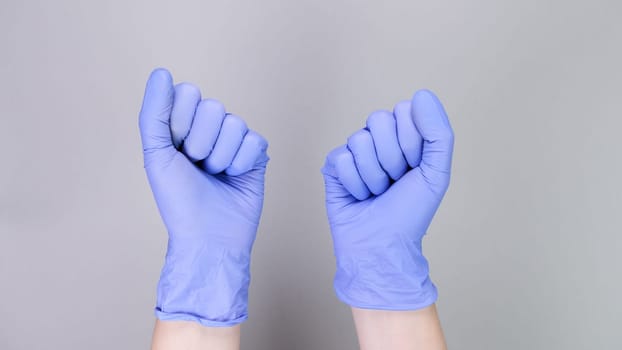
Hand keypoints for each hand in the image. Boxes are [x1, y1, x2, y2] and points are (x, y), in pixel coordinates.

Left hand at [139, 68, 268, 325]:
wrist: (208, 237)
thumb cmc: (178, 200)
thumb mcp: (156, 154)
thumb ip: (154, 112)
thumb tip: (161, 72)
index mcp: (184, 124)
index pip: (189, 94)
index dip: (181, 124)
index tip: (176, 151)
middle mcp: (210, 128)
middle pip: (214, 107)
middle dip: (202, 144)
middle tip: (197, 167)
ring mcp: (235, 141)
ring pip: (236, 125)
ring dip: (222, 158)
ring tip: (215, 176)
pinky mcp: (257, 155)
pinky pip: (255, 141)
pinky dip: (242, 164)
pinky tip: (235, 179)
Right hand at [322, 90, 453, 309]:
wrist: (382, 245)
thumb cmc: (410, 213)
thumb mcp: (436, 173)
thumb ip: (438, 132)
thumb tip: (421, 94)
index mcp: (405, 136)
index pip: (403, 110)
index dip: (411, 142)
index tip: (414, 167)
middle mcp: (378, 140)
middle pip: (378, 120)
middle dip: (391, 158)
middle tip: (394, 181)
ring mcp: (355, 152)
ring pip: (359, 140)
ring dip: (373, 176)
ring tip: (377, 192)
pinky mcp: (334, 166)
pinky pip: (341, 158)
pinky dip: (355, 184)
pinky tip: (359, 196)